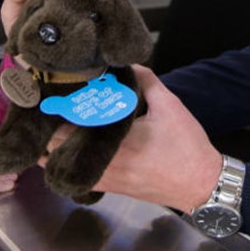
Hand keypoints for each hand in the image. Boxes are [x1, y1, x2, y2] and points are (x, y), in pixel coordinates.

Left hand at [47, 66, 222, 212]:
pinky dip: (64, 161)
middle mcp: (105, 162)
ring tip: (54, 122)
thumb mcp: (169, 105)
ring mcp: (104, 178)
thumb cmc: (186, 145)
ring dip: (54, 143)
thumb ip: (145, 80)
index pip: (72, 123)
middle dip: (50, 124)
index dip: (57, 107)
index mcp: (118, 140)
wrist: (200, 183)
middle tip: (49, 104)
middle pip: (57, 145)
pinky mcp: (108, 188)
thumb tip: (125, 63)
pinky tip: (65, 145)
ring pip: (61, 163)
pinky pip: (74, 176)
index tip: (51, 91)